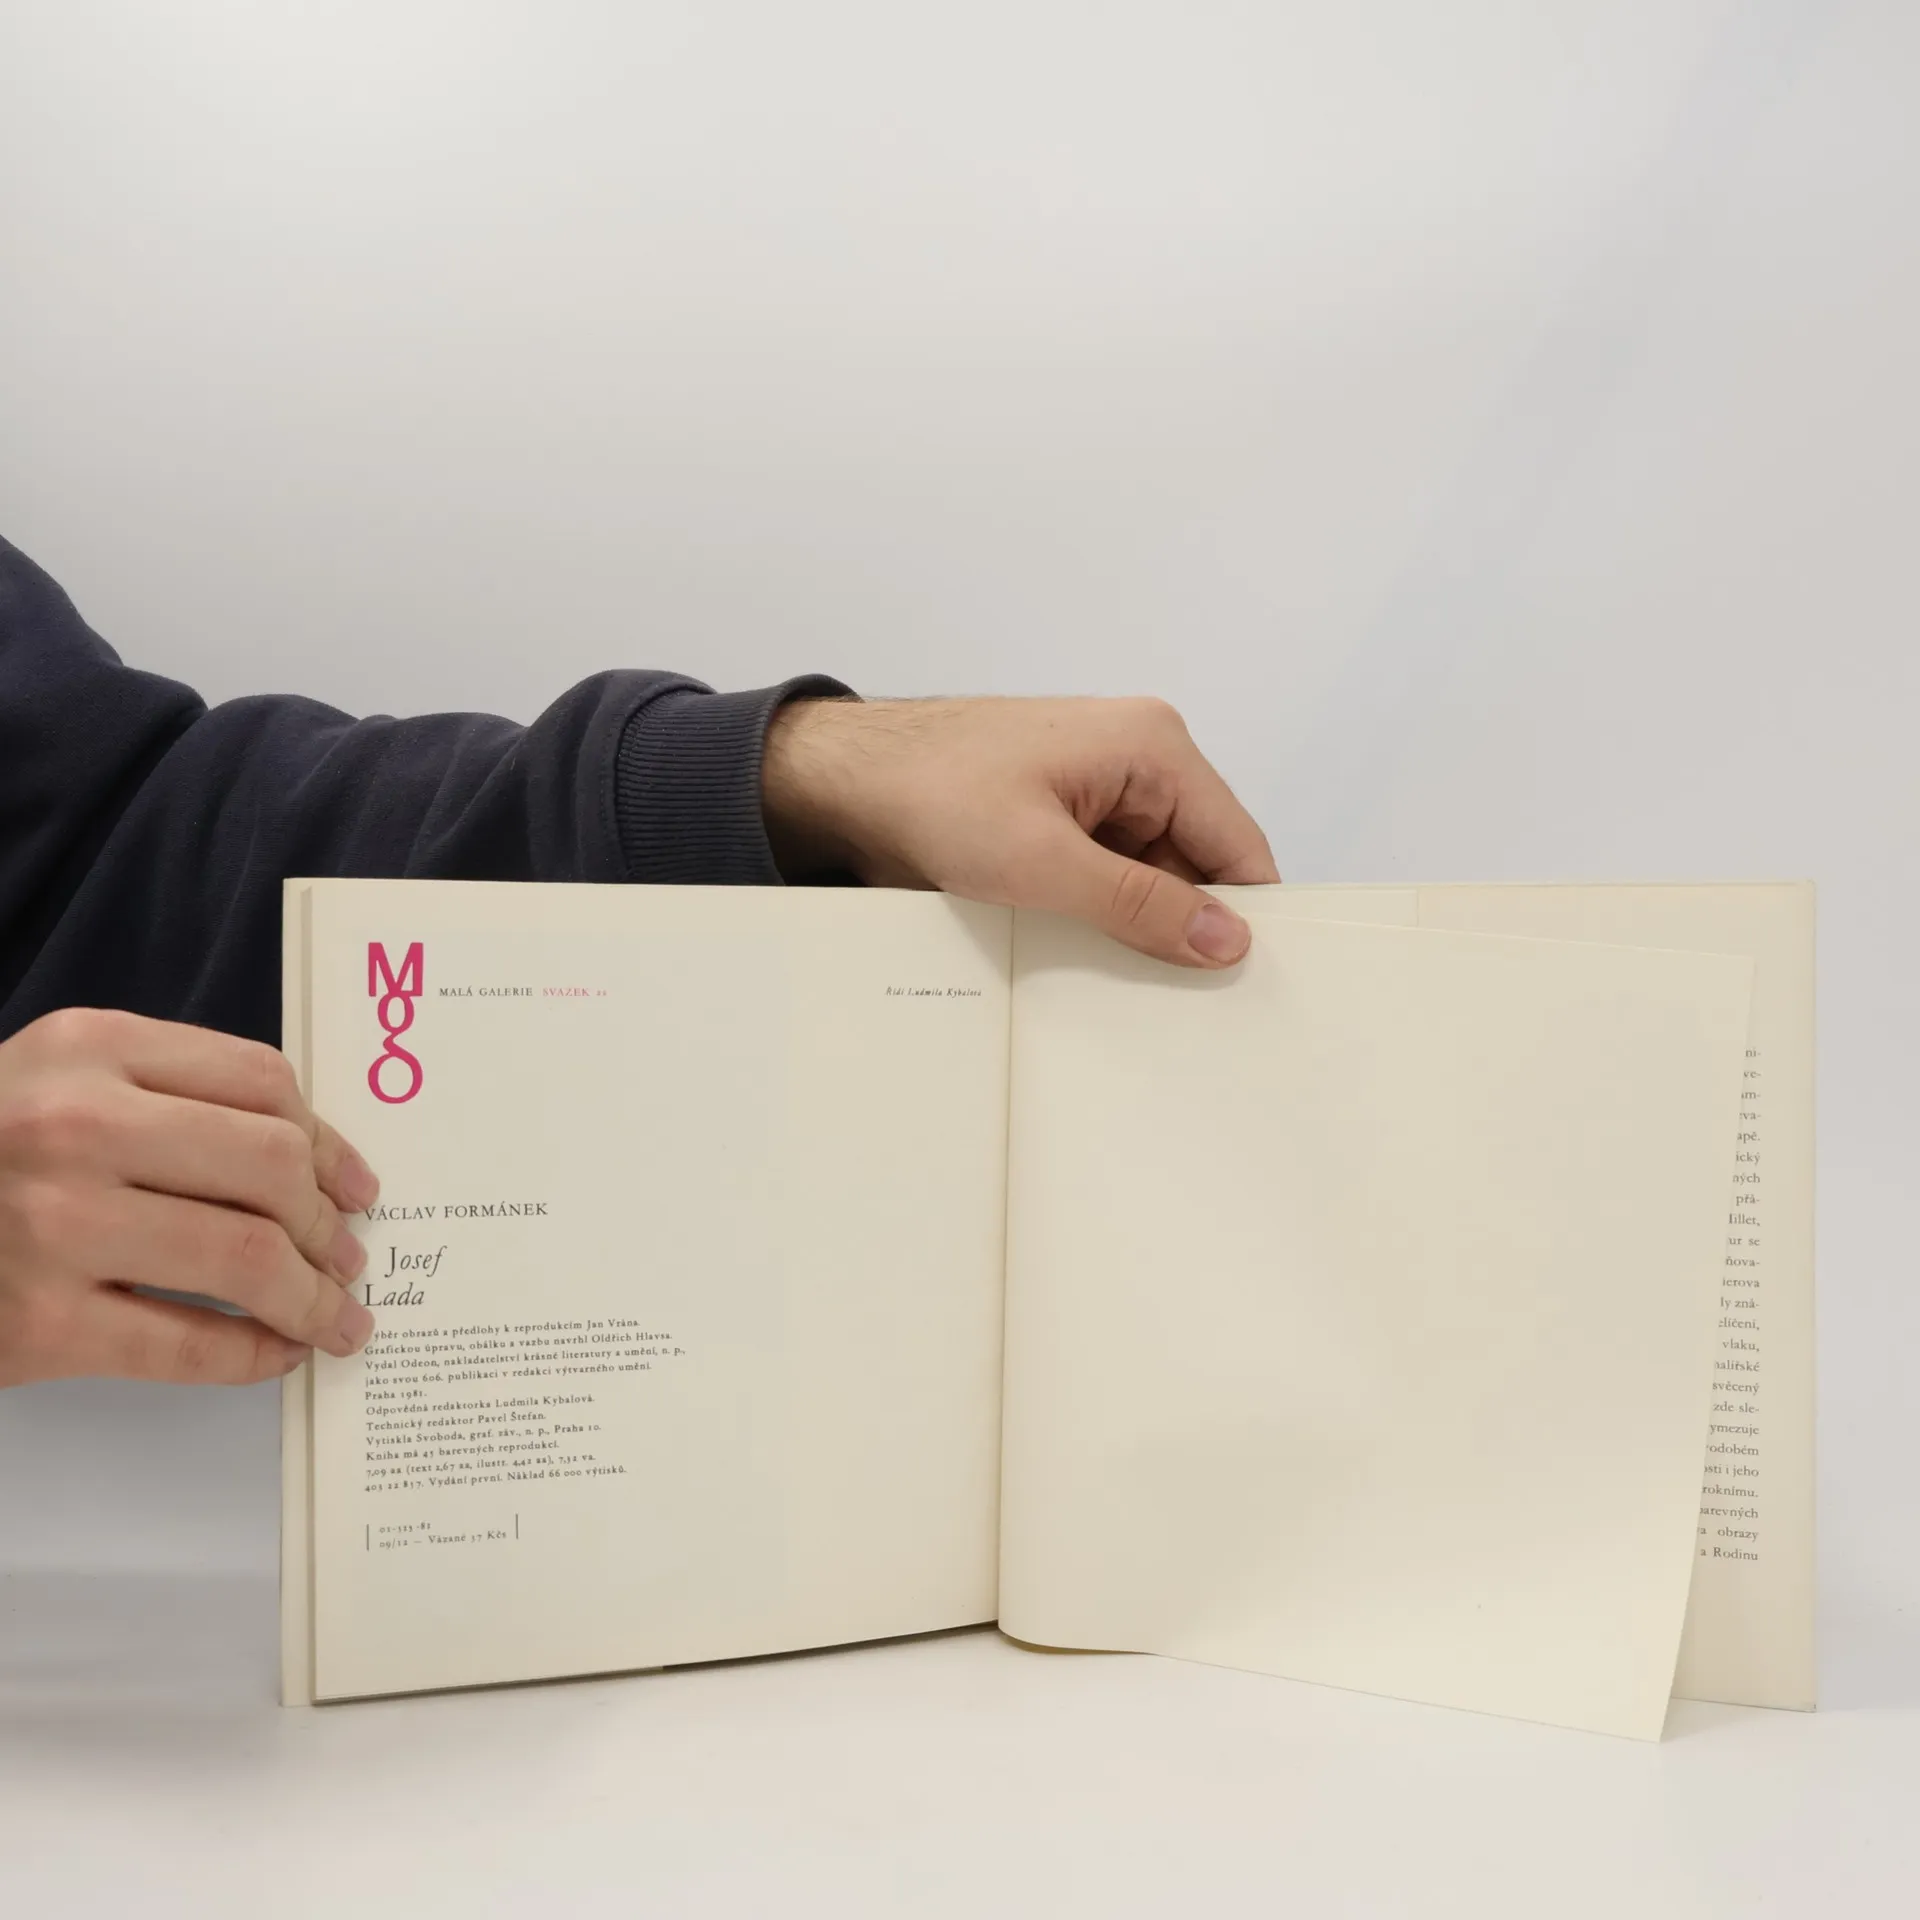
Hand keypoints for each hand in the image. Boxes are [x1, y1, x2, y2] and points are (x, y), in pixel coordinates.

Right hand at [0, 1008, 379, 1387]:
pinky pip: (189, 1344)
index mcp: (88, 1049)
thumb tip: (312, 1159)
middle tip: (351, 1257)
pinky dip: (254, 1355)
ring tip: (335, 1316)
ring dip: (314, 1297)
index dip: (330, 1142)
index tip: (357, 1184)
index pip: (261, 1082)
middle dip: (331, 1224)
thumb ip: (170, 1094)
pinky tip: (276, 1354)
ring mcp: (51, 1225)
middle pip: (270, 1166)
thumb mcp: (60, 1082)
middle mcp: (73, 1125)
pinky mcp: (36, 1325)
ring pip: (246, 1257)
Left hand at [762, 696, 1278, 965]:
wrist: (846, 777)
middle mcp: (1138, 757)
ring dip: (1132, 921)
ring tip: (1107, 969)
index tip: (1243, 983)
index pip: (1237, 843)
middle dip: (1181, 924)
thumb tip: (1226, 941)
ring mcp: (1099, 784)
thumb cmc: (932, 792)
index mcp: (1153, 747)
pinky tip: (1075, 944)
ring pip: (1151, 873)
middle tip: (1169, 996)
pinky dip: (1097, 909)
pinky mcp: (1063, 810)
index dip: (1244, 915)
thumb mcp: (1043, 863)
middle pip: (1197, 862)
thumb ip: (1141, 904)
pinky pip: (1107, 870)